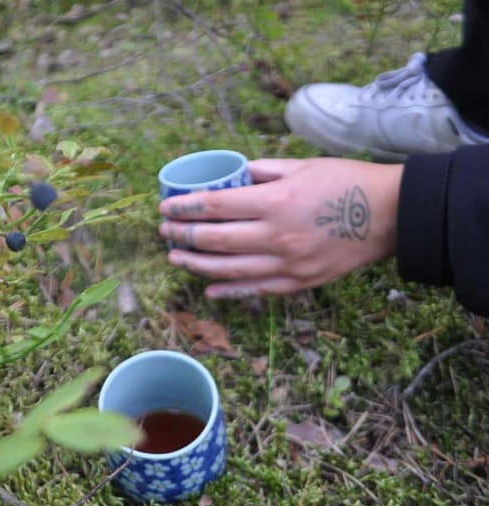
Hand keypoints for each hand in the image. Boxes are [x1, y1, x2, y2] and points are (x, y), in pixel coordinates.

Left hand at [158, 158, 402, 297]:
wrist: (391, 216)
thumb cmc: (346, 183)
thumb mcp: (302, 166)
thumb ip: (262, 171)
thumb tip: (230, 175)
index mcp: (276, 202)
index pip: (216, 206)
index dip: (185, 208)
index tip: (165, 207)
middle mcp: (277, 236)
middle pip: (215, 240)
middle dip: (183, 236)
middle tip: (164, 232)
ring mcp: (287, 264)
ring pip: (228, 270)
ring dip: (196, 265)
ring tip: (175, 258)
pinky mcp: (299, 282)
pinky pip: (256, 290)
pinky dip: (229, 290)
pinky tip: (209, 287)